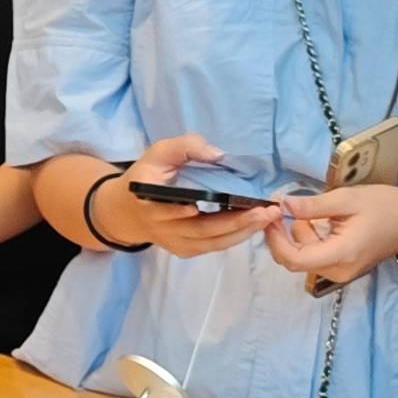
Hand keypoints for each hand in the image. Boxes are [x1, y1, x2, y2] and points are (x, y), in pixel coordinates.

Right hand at [115, 134, 277, 259]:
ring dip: (244, 231)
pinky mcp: (186, 251)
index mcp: (149, 201)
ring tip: (269, 217)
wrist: (128, 211)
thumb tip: (217, 154)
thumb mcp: (158, 153)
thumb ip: (185, 147)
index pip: (165, 209)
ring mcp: (176, 243)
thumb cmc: (147, 176)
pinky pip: (215, 246)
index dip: (180, 211)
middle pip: (202, 230)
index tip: (199, 207)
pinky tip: (256, 224)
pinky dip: (237, 236)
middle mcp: (162, 229)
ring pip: (213, 242)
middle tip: (266, 211)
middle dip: (237, 222)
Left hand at [261, 181, 397, 286]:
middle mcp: (337, 270)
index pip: (294, 259)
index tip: (271, 216)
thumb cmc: (387, 207)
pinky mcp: (341, 268)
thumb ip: (313, 206)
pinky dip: (308, 239)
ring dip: (297, 235)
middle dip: (283, 235)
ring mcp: (340, 272)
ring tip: (311, 210)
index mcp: (340, 254)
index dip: (275, 240)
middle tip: (284, 207)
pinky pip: (314, 256)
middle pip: (294, 260)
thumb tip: (283, 205)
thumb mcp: (348, 199)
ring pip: (302, 258)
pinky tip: (320, 221)